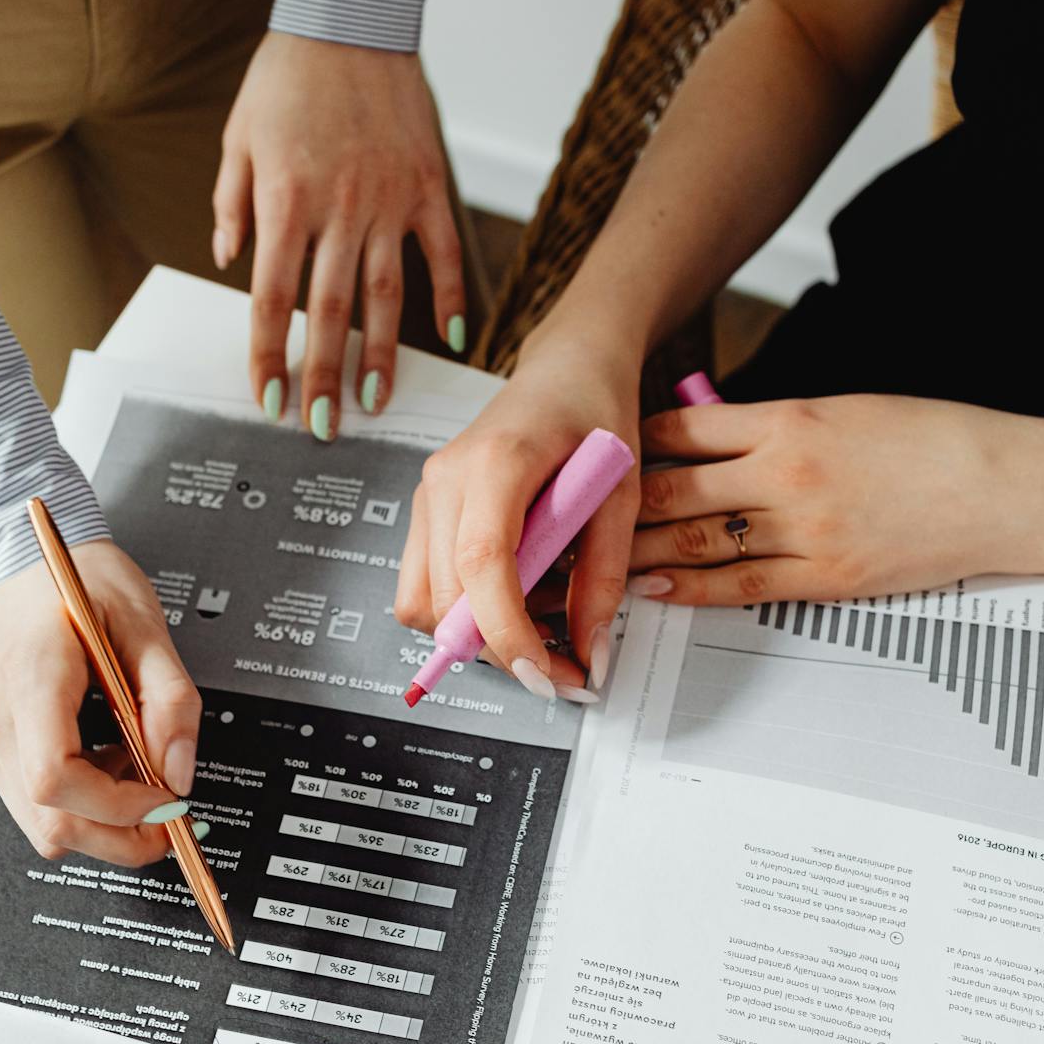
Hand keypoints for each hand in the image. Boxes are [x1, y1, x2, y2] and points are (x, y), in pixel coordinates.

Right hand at [0, 541, 202, 865]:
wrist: (28, 561)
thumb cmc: (81, 581)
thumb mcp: (147, 625)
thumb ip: (171, 701)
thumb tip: (177, 773)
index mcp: (31, 677)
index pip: (56, 778)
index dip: (116, 806)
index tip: (163, 797)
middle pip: (47, 819)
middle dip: (117, 836)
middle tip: (169, 817)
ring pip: (39, 821)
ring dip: (101, 817)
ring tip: (135, 767)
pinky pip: (34, 797)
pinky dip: (81, 798)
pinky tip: (107, 757)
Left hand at [213, 33, 464, 439]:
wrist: (352, 19)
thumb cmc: (288, 76)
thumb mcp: (238, 136)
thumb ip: (231, 202)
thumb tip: (226, 259)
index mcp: (285, 200)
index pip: (272, 297)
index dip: (268, 353)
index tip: (269, 397)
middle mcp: (338, 209)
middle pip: (328, 312)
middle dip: (323, 375)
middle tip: (322, 425)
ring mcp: (389, 201)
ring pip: (384, 295)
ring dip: (380, 355)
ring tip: (375, 401)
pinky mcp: (428, 187)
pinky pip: (441, 254)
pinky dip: (451, 298)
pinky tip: (453, 339)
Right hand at [395, 337, 642, 700]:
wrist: (567, 369)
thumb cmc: (596, 415)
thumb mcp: (621, 494)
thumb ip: (604, 577)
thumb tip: (590, 654)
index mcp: (497, 462)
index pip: (482, 564)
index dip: (508, 631)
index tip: (547, 674)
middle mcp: (445, 479)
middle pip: (443, 598)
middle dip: (500, 649)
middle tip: (562, 667)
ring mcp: (426, 495)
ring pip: (421, 602)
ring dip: (477, 633)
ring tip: (540, 615)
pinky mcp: (425, 511)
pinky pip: (424, 584)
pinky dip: (465, 610)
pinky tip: (515, 592)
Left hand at [629, 394, 1043, 604]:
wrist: (1011, 485)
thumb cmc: (938, 440)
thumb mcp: (849, 410)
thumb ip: (779, 426)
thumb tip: (716, 439)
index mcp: (793, 417)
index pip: (684, 428)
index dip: (630, 442)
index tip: (597, 452)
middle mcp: (789, 471)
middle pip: (673, 486)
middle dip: (611, 503)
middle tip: (567, 514)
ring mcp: (805, 528)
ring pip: (694, 539)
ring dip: (633, 548)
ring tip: (590, 558)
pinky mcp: (827, 576)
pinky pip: (739, 585)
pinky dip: (686, 586)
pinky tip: (651, 586)